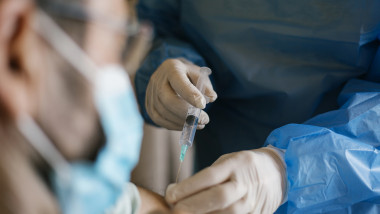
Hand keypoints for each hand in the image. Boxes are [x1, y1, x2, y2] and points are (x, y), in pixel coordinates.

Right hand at [145, 58, 216, 129]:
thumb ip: (206, 85)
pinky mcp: (149, 105)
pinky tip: (186, 125)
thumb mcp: (199, 74)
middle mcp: (157, 80)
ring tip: (199, 124)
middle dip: (186, 113)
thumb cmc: (188, 75)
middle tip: (204, 120)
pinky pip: (158, 119)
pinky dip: (174, 125)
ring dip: (182, 122)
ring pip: (163, 113)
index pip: (179, 82)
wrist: (170, 74)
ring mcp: (150, 93)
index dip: (190, 95)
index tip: (203, 105)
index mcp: (172, 68)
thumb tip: (211, 98)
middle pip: (167, 100)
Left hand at [165, 148, 286, 213]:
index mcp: (235, 164)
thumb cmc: (244, 166)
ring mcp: (252, 202)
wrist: (278, 173)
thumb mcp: (227, 162)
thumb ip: (208, 176)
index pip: (210, 176)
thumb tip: (180, 193)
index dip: (188, 187)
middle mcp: (245, 184)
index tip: (170, 193)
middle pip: (218, 197)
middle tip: (175, 209)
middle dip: (193, 205)